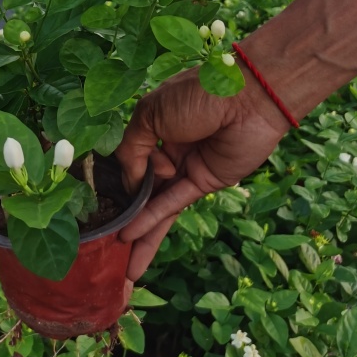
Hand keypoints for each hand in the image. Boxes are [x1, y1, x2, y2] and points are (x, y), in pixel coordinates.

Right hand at [116, 67, 288, 279]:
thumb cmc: (196, 95)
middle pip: (146, 185)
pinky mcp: (206, 183)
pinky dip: (154, 219)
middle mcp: (171, 148)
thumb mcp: (151, 113)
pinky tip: (134, 238)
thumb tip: (130, 182)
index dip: (124, 177)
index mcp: (158, 124)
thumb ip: (133, 149)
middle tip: (109, 241)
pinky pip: (174, 203)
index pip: (134, 157)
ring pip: (159, 201)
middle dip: (130, 211)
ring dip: (142, 230)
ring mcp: (189, 167)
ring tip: (123, 260)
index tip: (109, 197)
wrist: (247, 98)